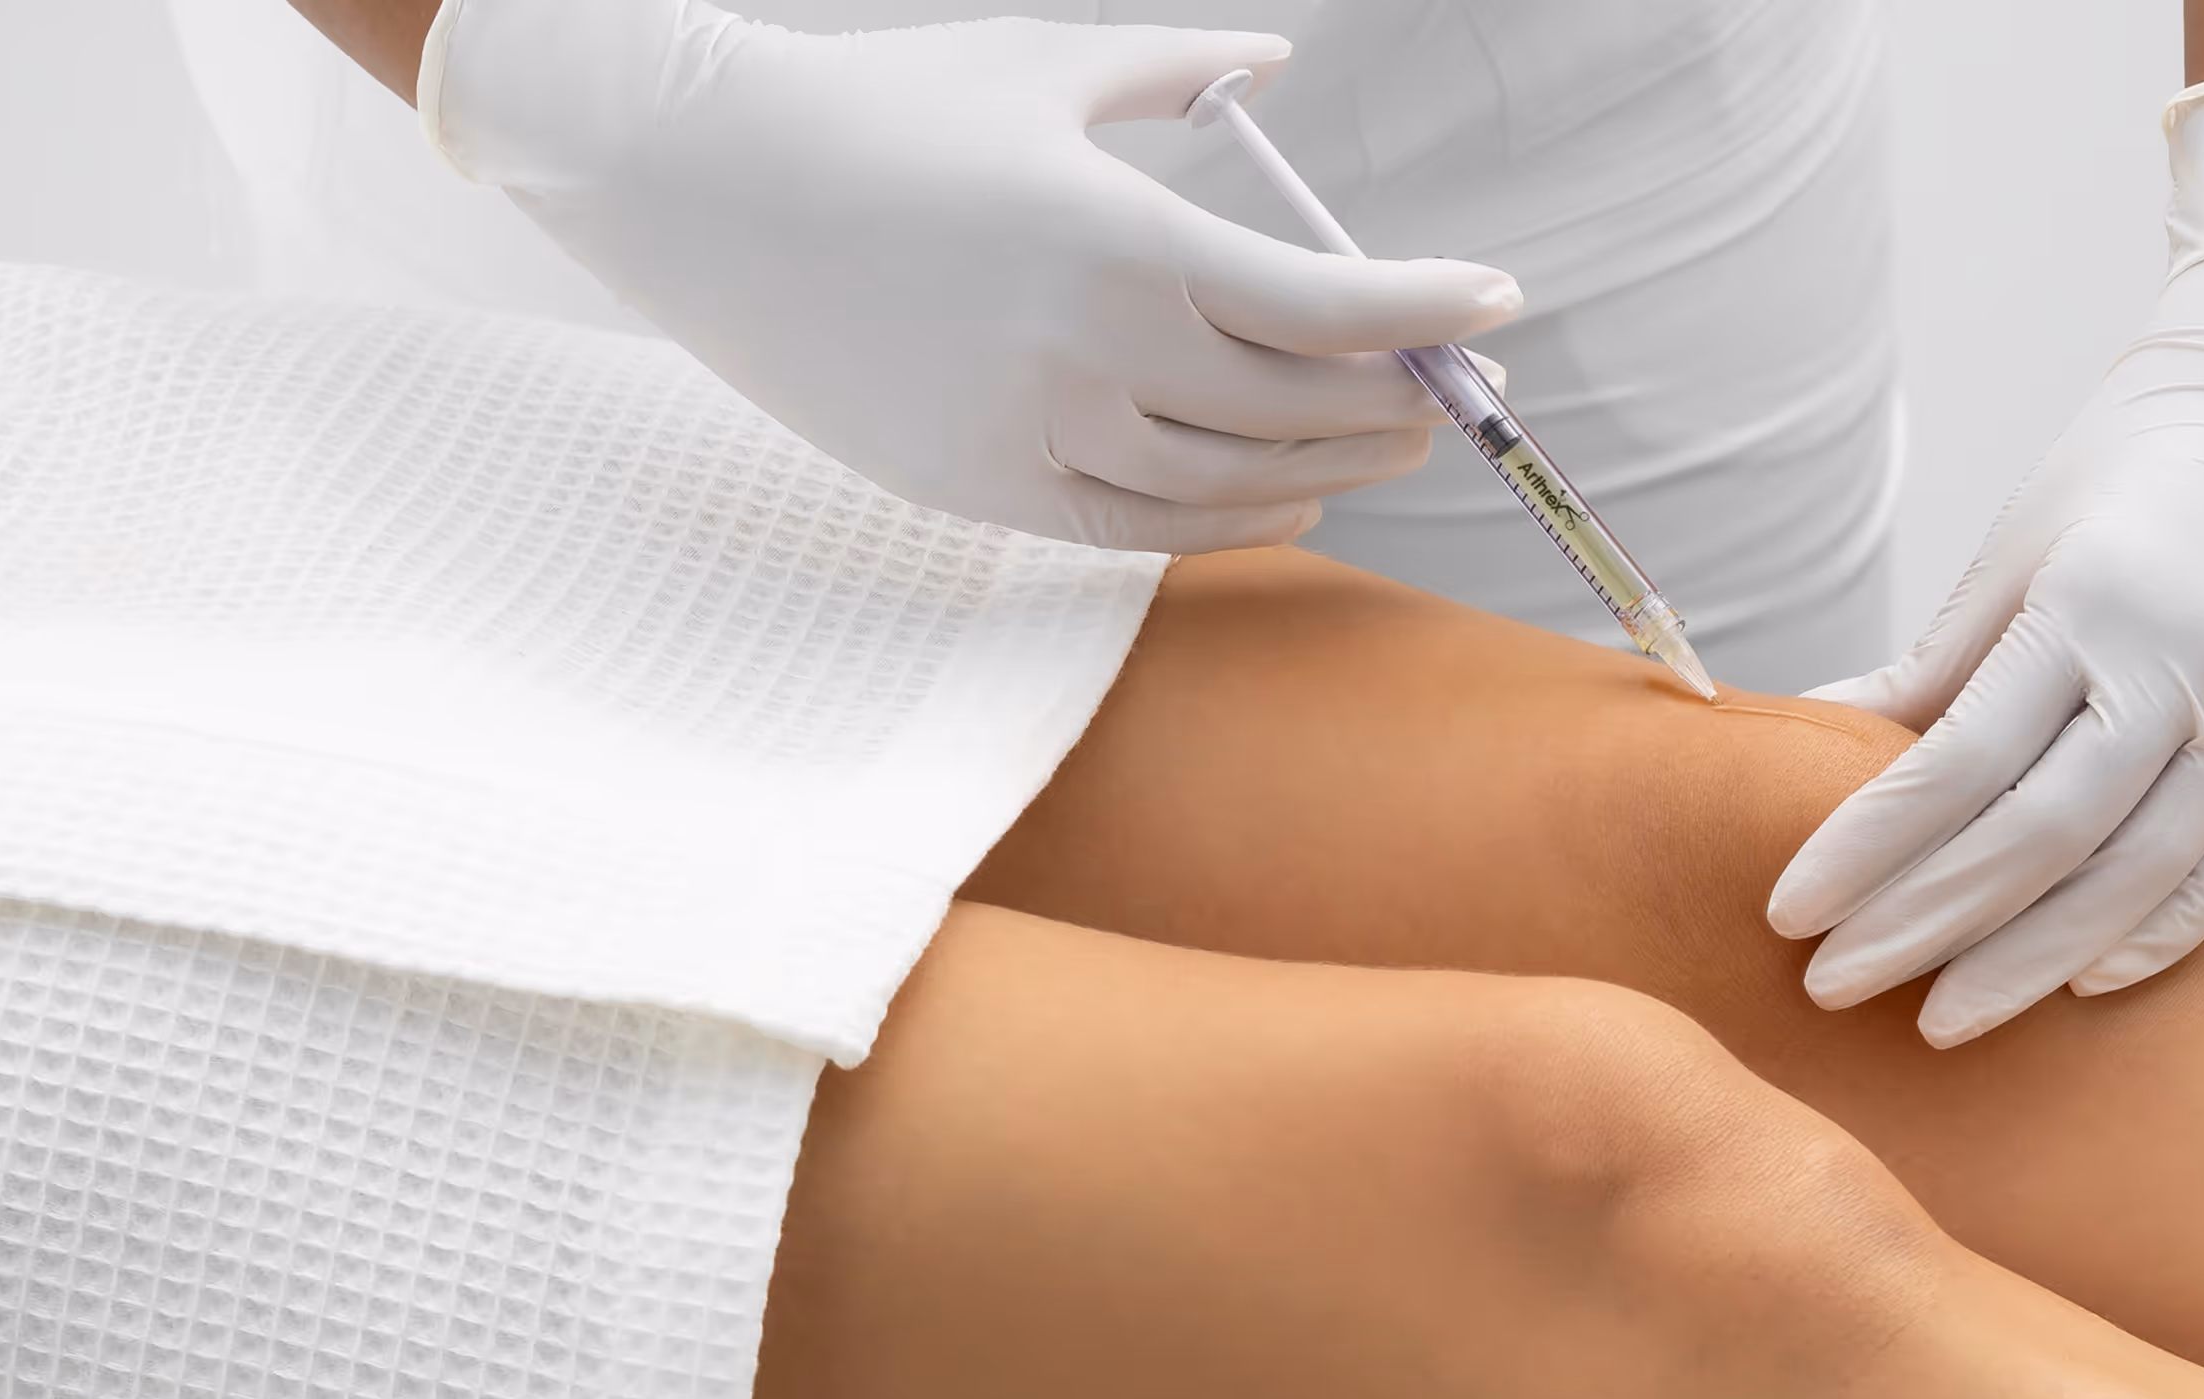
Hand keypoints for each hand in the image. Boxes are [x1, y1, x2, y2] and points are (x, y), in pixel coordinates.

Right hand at [419, 1, 1523, 551]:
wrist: (705, 192)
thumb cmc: (884, 109)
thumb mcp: (1046, 66)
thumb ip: (1181, 69)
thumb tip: (1275, 65)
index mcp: (1123, 239)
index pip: (1326, 305)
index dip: (1427, 313)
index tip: (1498, 303)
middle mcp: (1091, 353)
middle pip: (1301, 408)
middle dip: (1399, 398)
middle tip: (1454, 382)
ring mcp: (1036, 435)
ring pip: (1234, 486)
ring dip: (1332, 468)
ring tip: (1387, 442)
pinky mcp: (985, 490)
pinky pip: (1144, 528)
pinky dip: (1233, 518)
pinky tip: (1283, 495)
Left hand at [1769, 75, 2203, 1045]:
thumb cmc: (2136, 460)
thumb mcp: (2020, 544)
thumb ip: (1931, 665)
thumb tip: (1805, 735)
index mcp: (2092, 603)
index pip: (1959, 765)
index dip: (1868, 852)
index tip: (1790, 915)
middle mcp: (2184, 665)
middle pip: (2037, 839)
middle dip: (1925, 926)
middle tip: (1835, 988)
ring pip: (2136, 875)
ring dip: (2027, 960)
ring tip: (1941, 1019)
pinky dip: (2153, 933)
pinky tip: (2077, 980)